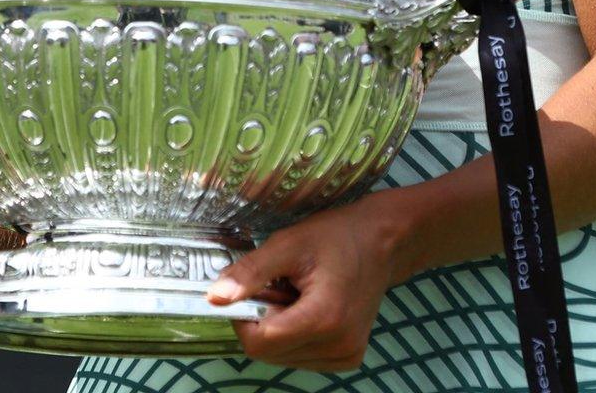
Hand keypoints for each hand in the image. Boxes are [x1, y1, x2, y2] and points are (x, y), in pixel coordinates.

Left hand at [206, 195, 413, 371]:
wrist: (381, 242)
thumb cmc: (337, 237)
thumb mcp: (287, 244)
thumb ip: (250, 273)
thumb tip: (214, 298)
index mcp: (324, 318)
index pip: (260, 342)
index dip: (242, 319)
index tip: (248, 291)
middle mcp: (339, 345)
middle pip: (269, 352)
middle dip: (261, 322)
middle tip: (276, 288)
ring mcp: (346, 355)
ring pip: (282, 357)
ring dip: (277, 330)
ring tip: (295, 296)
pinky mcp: (347, 357)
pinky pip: (301, 357)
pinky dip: (293, 336)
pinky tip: (306, 309)